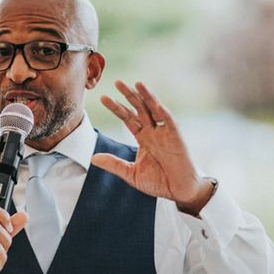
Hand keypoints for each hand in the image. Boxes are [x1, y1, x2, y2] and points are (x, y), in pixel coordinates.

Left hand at [92, 80, 214, 214]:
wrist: (180, 191)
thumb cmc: (159, 182)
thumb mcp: (131, 174)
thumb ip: (114, 165)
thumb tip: (93, 158)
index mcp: (143, 138)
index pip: (128, 118)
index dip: (117, 108)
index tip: (103, 98)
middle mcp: (153, 132)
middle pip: (139, 109)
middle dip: (129, 96)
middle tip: (117, 82)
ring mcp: (165, 133)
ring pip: (154, 110)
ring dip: (146, 97)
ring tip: (137, 83)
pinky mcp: (177, 138)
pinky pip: (170, 123)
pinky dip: (163, 113)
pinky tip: (156, 104)